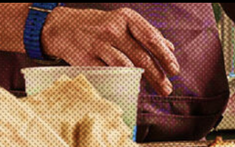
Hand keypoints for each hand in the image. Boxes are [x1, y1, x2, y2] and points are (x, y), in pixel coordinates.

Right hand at [42, 7, 181, 94]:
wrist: (60, 27)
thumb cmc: (96, 25)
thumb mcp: (122, 21)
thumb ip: (145, 33)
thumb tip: (169, 47)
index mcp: (125, 18)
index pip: (151, 38)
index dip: (165, 56)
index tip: (174, 70)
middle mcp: (112, 29)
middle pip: (141, 56)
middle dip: (157, 74)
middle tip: (166, 87)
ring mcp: (98, 44)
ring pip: (126, 66)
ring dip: (142, 80)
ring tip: (153, 89)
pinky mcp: (86, 58)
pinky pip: (108, 73)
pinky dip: (121, 81)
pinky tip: (130, 86)